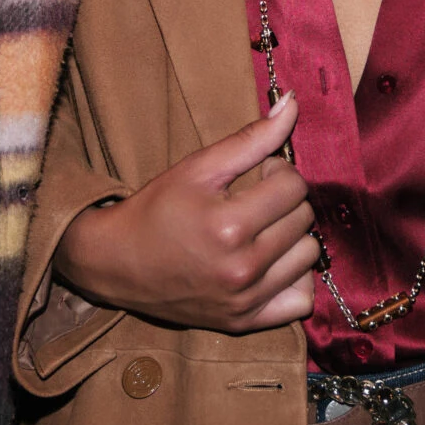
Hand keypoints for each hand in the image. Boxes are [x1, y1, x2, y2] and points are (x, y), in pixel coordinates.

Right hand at [52, 94, 320, 334]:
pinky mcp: (244, 321)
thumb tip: (294, 103)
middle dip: (283, 201)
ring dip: (291, 237)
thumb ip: (251, 138)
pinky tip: (271, 264)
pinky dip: (293, 279)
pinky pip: (300, 300)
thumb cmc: (156, 209)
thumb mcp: (198, 167)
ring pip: (307, 256)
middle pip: (303, 219)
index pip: (293, 185)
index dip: (276, 172)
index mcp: (230, 226)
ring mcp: (245, 300)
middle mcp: (242, 268)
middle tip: (252, 200)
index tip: (254, 175)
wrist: (116, 263)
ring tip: (261, 230)